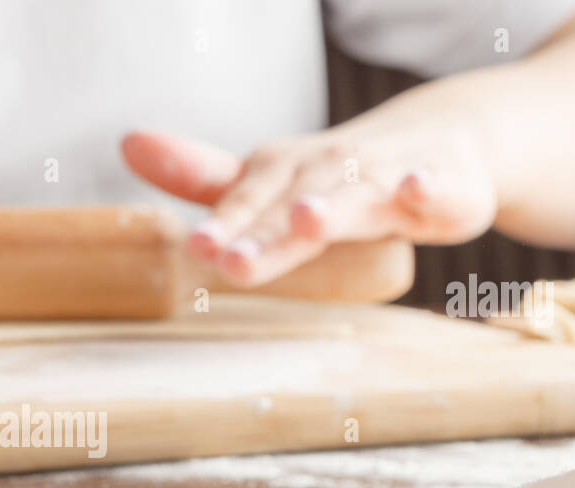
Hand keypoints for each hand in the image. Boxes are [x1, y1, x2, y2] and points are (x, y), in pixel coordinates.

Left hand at [121, 119, 496, 286]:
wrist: (446, 140)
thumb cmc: (342, 173)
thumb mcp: (270, 177)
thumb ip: (204, 175)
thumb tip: (129, 142)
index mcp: (285, 170)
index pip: (248, 200)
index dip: (225, 223)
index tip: (196, 246)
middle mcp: (331, 169)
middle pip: (293, 205)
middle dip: (265, 232)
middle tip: (231, 259)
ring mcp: (389, 176)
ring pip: (358, 196)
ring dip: (334, 207)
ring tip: (306, 220)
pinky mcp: (443, 188)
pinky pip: (438, 189)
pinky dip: (429, 189)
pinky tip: (417, 191)